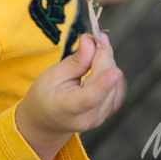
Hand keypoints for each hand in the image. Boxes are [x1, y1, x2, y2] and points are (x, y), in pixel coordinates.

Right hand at [15, 33, 125, 159]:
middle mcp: (88, 117)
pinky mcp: (107, 111)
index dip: (103, 84)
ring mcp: (100, 117)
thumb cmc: (44, 96)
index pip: (89, 98)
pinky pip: (113, 86)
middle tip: (94, 37)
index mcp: (67, 109)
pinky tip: (94, 66)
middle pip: (105, 83)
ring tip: (88, 54)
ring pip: (113, 82)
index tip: (115, 72)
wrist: (46, 122)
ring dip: (104, 63)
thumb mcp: (52, 75)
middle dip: (102, 56)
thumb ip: (75, 61)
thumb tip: (91, 41)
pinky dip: (106, 71)